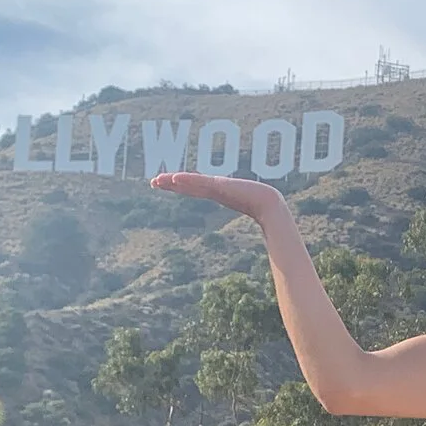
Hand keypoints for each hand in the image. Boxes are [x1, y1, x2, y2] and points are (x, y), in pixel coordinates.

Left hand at [149, 172, 285, 224]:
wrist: (272, 205)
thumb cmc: (265, 213)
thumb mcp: (243, 219)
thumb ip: (240, 227)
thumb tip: (253, 245)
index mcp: (219, 192)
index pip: (194, 188)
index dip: (179, 185)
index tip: (164, 184)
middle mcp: (215, 187)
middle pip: (188, 183)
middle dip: (170, 182)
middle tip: (153, 181)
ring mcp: (217, 185)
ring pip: (190, 182)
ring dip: (173, 181)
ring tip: (157, 181)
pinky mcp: (220, 185)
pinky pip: (200, 182)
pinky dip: (186, 180)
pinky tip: (174, 179)